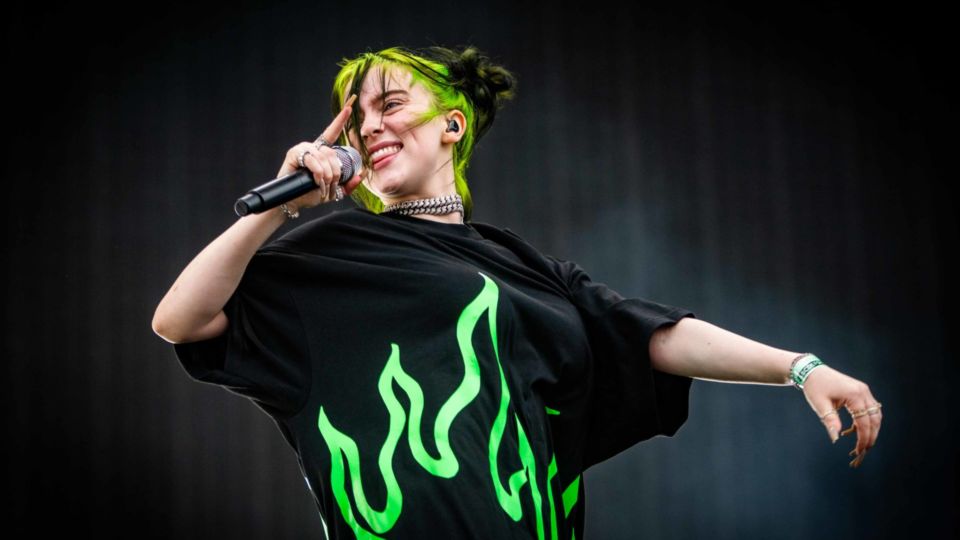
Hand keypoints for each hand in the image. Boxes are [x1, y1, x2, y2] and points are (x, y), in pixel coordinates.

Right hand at [276, 94, 364, 212]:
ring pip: (324, 157)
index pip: (332, 133)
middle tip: (330, 186)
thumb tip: (361, 175)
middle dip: (335, 173)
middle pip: (332, 153)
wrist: (293, 202)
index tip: (349, 107)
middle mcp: (313, 148)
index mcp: (321, 152)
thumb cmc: (310, 195)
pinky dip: (318, 174)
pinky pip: (313, 161)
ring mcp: (303, 149)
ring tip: (322, 187)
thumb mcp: (333, 191)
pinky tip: (316, 181)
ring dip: (327, 176)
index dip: (340, 120)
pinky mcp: (294, 154)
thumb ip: (347, 184)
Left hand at [800, 364, 882, 467]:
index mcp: (855, 395)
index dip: (864, 438)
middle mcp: (863, 392)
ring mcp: (864, 390)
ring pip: (875, 414)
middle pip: (874, 419)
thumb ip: (830, 421)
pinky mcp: (861, 391)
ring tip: (863, 442)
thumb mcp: (820, 405)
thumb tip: (836, 438)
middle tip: (864, 450)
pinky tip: (856, 430)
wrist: (811, 371)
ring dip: (871, 428)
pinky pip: (869, 408)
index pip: (864, 422)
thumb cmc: (815, 387)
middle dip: (871, 436)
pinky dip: (866, 420)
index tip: (860, 450)